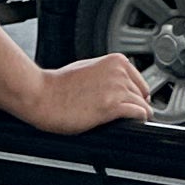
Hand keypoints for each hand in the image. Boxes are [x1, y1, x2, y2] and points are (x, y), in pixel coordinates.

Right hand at [14, 54, 152, 132]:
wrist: (42, 95)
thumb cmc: (58, 85)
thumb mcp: (89, 67)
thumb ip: (109, 73)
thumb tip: (123, 85)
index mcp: (116, 61)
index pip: (140, 81)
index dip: (136, 94)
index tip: (132, 103)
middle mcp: (119, 73)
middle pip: (143, 94)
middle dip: (136, 104)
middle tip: (124, 114)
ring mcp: (117, 89)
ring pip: (143, 105)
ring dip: (137, 115)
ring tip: (124, 121)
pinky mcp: (112, 107)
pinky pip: (140, 114)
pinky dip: (138, 120)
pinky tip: (130, 124)